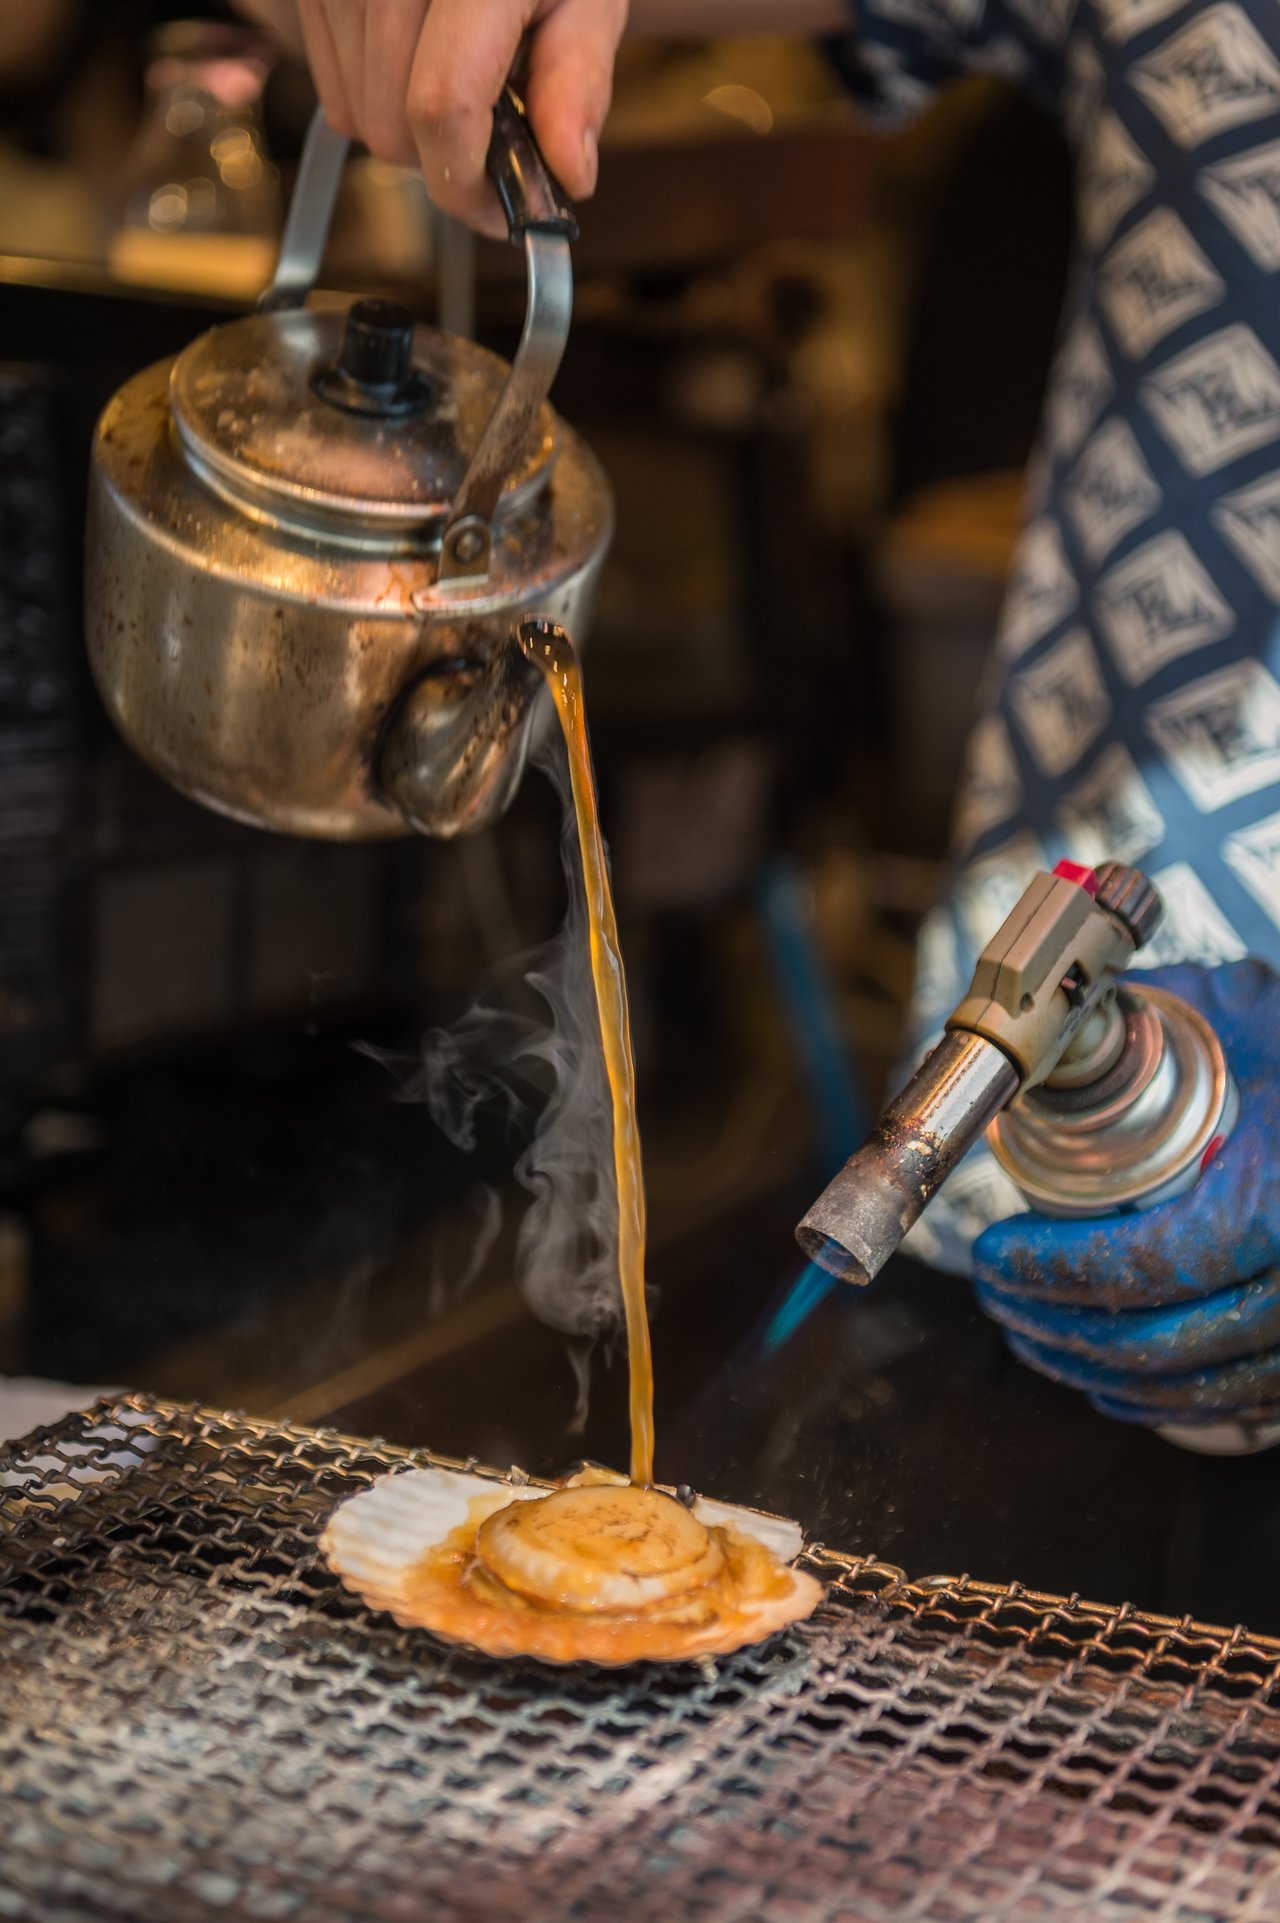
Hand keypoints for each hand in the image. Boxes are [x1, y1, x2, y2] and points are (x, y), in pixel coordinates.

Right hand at [236, 0, 627, 234]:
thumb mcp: (587, 1)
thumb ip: (579, 85)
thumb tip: (569, 176)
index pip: (441, 107)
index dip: (468, 183)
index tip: (503, 212)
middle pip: (389, 125)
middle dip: (443, 162)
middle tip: (492, 146)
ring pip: (352, 113)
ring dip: (407, 132)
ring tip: (459, 90)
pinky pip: (329, 84)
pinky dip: (375, 97)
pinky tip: (418, 65)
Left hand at [972, 960, 1279, 1445]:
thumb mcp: (1243, 1008)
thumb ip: (1142, 1013)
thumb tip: (1041, 1033)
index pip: (1151, 1262)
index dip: (1056, 1269)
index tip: (994, 1251)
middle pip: (1160, 1341)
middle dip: (1055, 1326)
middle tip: (998, 1293)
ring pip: (1191, 1388)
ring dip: (1092, 1371)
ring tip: (1030, 1332)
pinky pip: (1237, 1408)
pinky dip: (1160, 1402)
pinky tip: (1106, 1380)